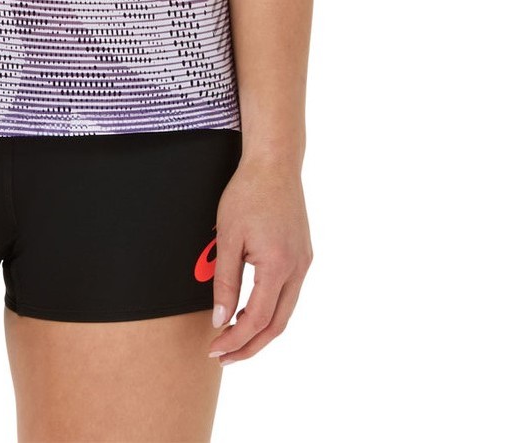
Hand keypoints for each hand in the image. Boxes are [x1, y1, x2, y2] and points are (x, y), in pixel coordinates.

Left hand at [208, 154, 312, 365]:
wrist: (274, 164)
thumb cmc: (247, 194)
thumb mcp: (227, 237)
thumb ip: (225, 282)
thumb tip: (220, 319)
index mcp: (278, 266)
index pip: (256, 319)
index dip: (234, 339)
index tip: (214, 348)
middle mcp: (298, 269)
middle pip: (276, 324)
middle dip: (250, 345)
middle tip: (224, 355)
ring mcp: (304, 262)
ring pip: (285, 311)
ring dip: (261, 329)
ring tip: (234, 338)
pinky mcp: (303, 254)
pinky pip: (289, 293)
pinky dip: (270, 309)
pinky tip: (251, 310)